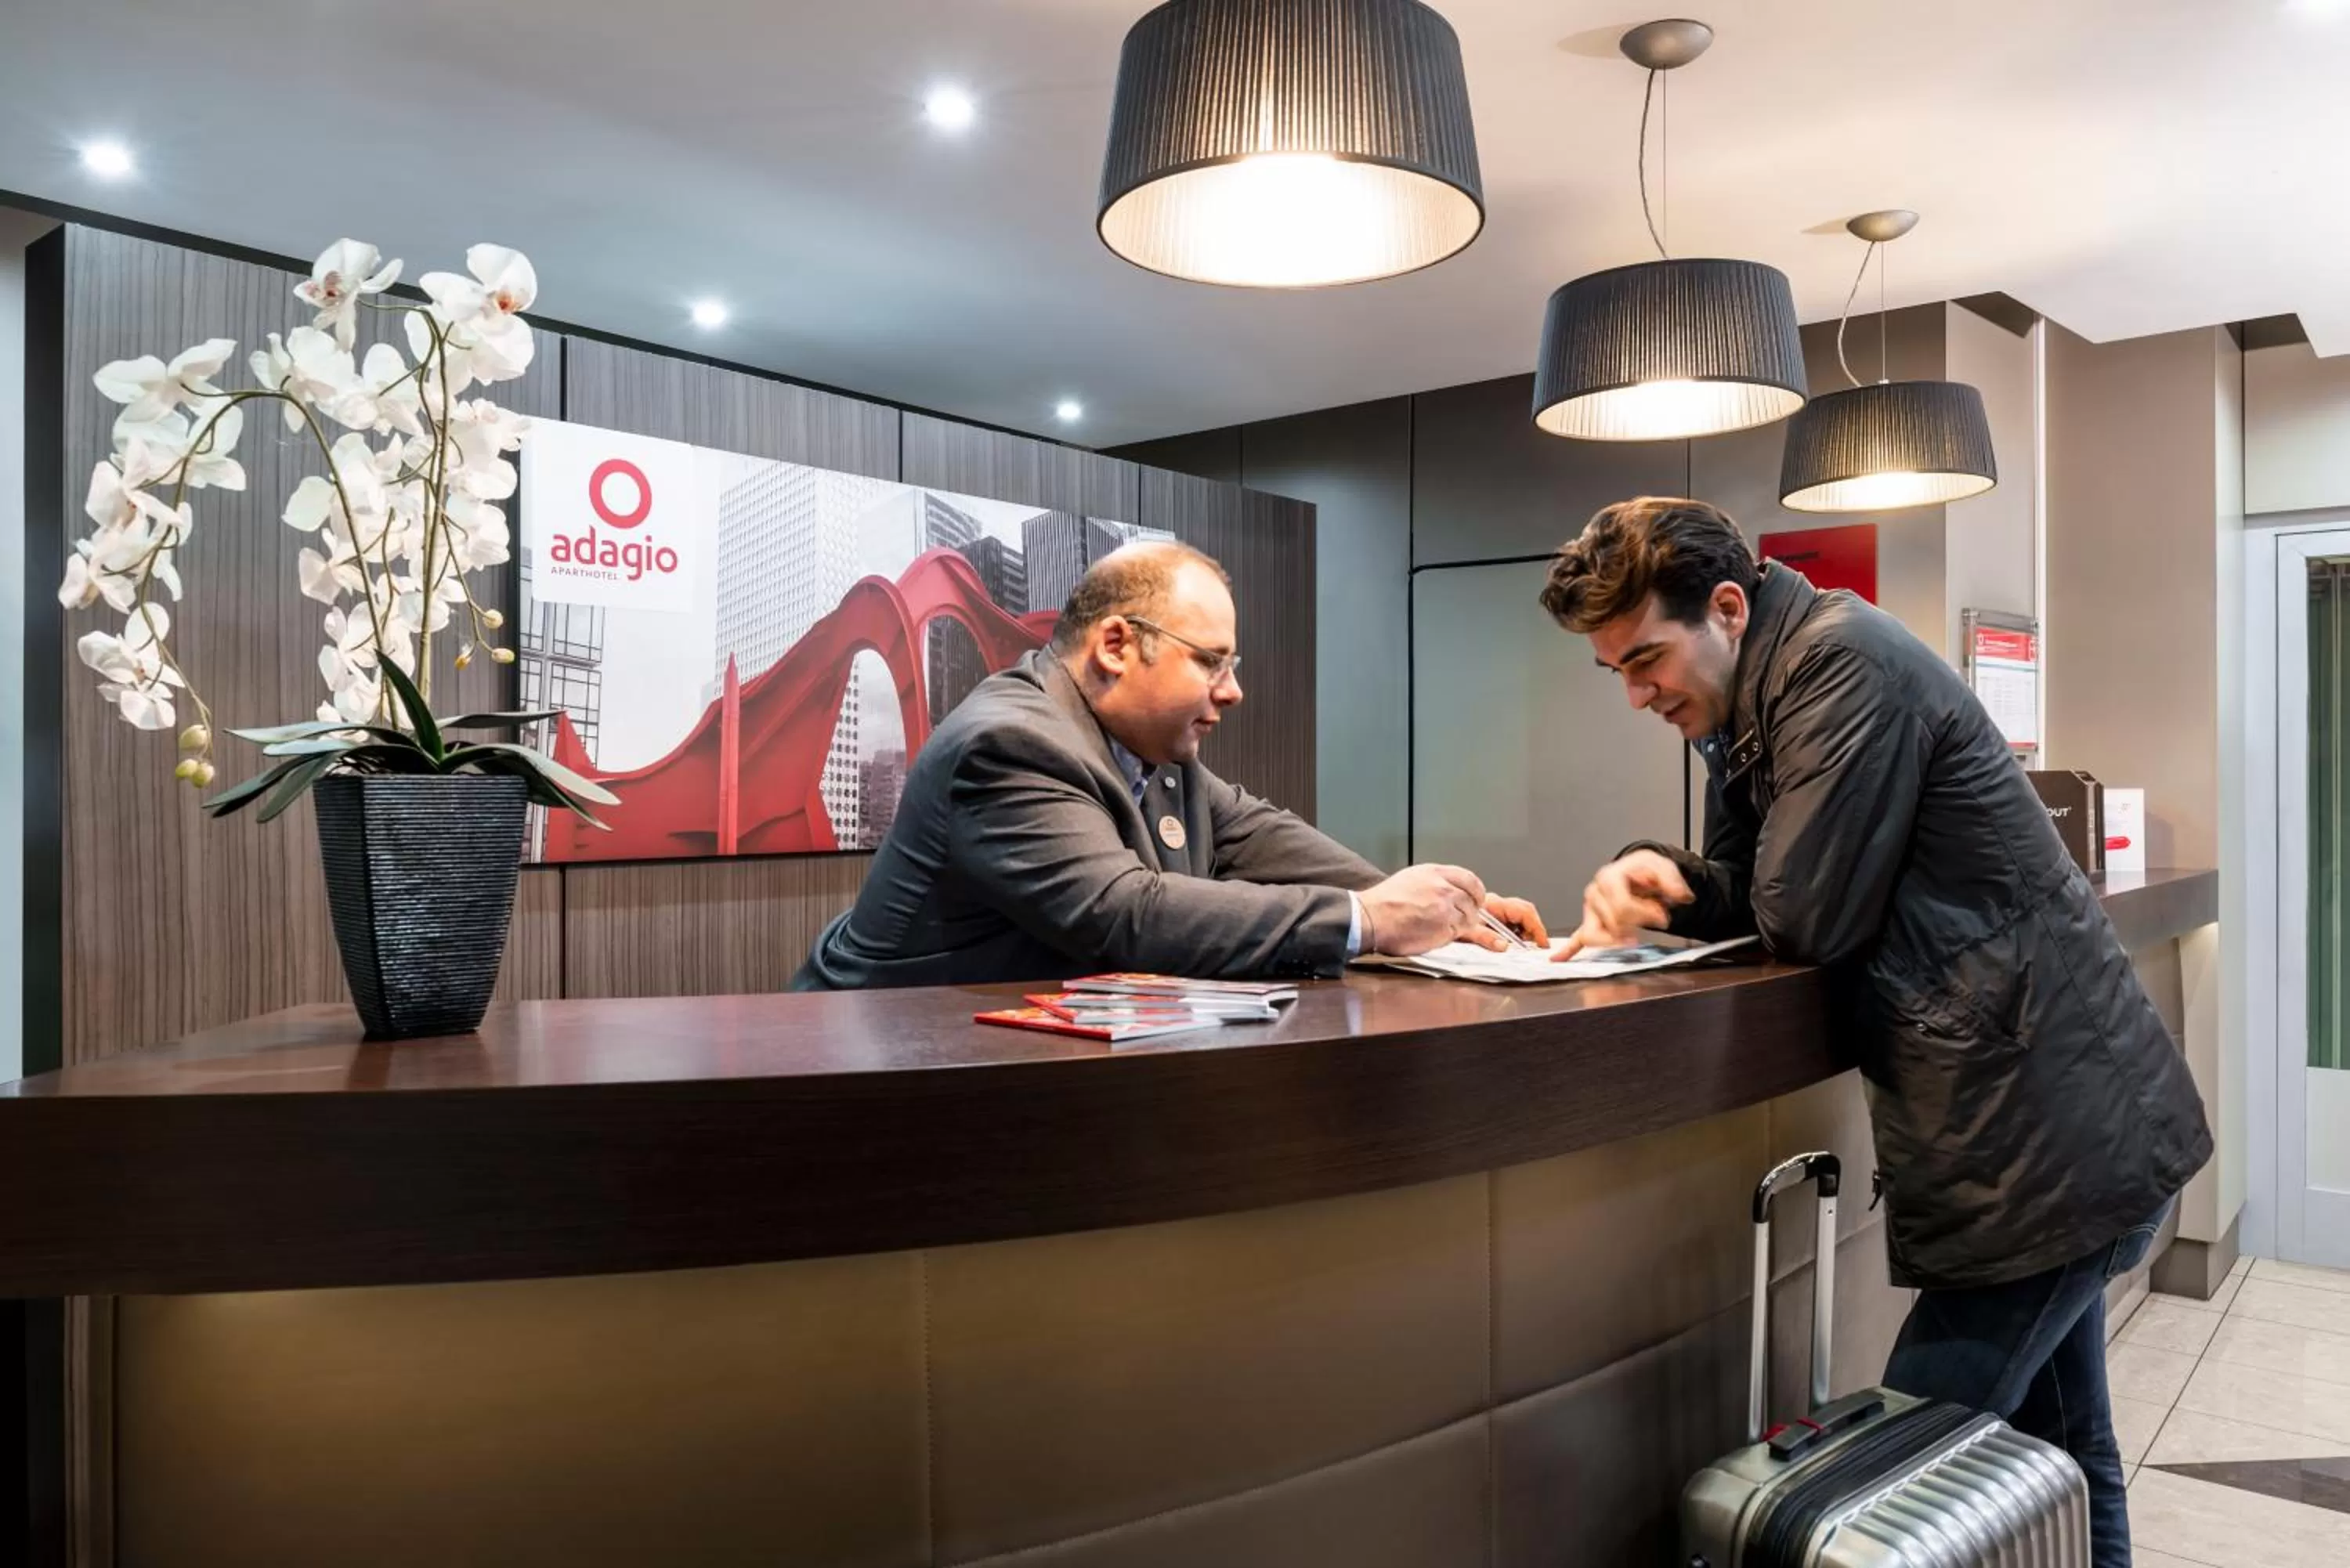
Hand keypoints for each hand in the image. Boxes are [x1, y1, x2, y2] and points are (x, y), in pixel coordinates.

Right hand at [1359, 863, 1488, 956]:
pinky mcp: (1444, 928)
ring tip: (1440, 927)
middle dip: (1468, 911)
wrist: (1371, 918)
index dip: (1476, 892)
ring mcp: (1446, 908)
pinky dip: (1450, 936)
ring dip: (1459, 925)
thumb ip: (1436, 881)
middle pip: (1472, 901)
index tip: (1476, 900)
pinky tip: (1434, 934)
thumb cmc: (1384, 901)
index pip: (1471, 880)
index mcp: (1436, 873)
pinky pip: (1458, 933)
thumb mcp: (1412, 878)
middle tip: (1457, 918)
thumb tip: (1453, 890)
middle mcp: (1444, 887)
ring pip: (1468, 919)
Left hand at [1458, 893, 1548, 952]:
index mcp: (1494, 904)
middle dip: (1533, 929)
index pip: (1524, 912)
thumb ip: (1486, 938)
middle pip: (1525, 912)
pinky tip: (1511, 942)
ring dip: (1525, 931)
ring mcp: (1495, 908)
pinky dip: (1516, 932)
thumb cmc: (1449, 920)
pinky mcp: (1492, 915)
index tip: (1542, 943)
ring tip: (1523, 946)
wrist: (1437, 917)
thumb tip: (1504, 945)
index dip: (1537, 927)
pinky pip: (1511, 921)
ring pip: (1519, 917)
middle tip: (1535, 946)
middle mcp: (1496, 904)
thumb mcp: (1467, 932)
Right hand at [1555, 850, 1692, 960]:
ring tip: (1632, 936)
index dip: (1646, 914)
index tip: (1663, 915)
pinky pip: (1577, 938)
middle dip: (1638, 924)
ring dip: (1616, 940)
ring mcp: (1591, 910)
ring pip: (1595, 936)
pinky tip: (1558, 959)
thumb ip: (1673, 881)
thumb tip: (1679, 896)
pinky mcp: (1591, 922)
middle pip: (1613, 923)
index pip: (1622, 907)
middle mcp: (1594, 893)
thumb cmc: (1646, 870)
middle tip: (1657, 918)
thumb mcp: (1663, 867)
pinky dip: (1569, 950)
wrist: (1638, 871)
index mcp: (1608, 877)